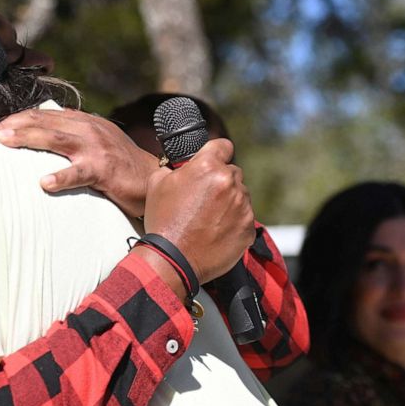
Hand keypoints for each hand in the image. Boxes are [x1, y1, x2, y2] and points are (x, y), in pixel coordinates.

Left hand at [0, 108, 156, 216]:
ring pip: (56, 139)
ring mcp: (96, 148)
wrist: (153, 179)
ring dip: (28, 138)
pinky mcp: (104, 170)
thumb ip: (71, 135)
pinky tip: (43, 183)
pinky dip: (61, 177)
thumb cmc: (119, 165)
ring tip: (4, 141)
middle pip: (45, 122)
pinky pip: (79, 173)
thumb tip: (42, 132)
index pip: (44, 115)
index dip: (17, 118)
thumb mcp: (95, 142)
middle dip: (15, 124)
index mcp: (84, 122)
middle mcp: (88, 129)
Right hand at [142, 139, 253, 284]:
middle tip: (203, 199)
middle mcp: (229, 183)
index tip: (214, 161)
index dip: (216, 153)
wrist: (173, 259)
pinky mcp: (248, 228)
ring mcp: (242, 206)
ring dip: (228, 202)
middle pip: (232, 173)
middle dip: (219, 182)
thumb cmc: (164, 222)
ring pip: (240, 196)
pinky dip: (233, 222)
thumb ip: (174, 168)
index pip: (223, 146)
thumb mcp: (157, 184)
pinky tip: (215, 231)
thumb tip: (184, 167)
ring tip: (207, 218)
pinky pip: (244, 218)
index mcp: (208, 167)